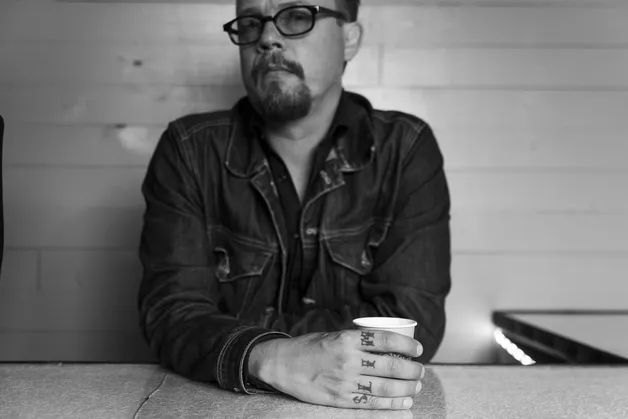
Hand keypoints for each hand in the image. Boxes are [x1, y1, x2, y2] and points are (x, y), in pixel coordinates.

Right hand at [248, 330, 425, 409]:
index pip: (385, 339)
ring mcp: (343, 381)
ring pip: (384, 387)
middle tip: (421, 370)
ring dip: (406, 388)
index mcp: (346, 339)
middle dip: (412, 369)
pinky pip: (371, 403)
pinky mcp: (339, 398)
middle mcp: (347, 360)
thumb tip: (387, 345)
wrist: (282, 364)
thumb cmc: (309, 348)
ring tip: (417, 386)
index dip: (407, 344)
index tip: (419, 349)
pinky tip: (404, 401)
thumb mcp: (333, 335)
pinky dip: (391, 403)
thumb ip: (356, 341)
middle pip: (390, 365)